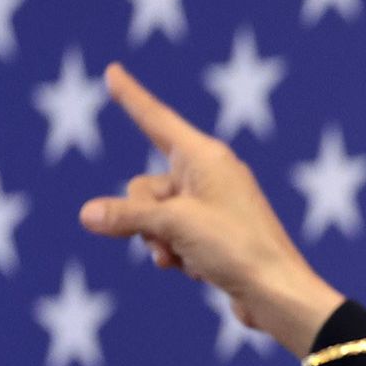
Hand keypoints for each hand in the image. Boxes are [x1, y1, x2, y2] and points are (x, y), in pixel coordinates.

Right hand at [76, 62, 344, 357]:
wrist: (277, 294)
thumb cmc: (236, 249)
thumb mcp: (174, 226)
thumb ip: (127, 216)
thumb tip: (88, 215)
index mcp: (206, 157)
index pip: (156, 119)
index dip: (131, 97)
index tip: (113, 71)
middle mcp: (209, 176)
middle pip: (144, 187)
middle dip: (143, 218)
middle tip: (168, 238)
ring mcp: (211, 207)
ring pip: (154, 218)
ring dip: (160, 243)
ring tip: (186, 258)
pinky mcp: (213, 236)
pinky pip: (173, 238)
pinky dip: (177, 255)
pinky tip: (199, 271)